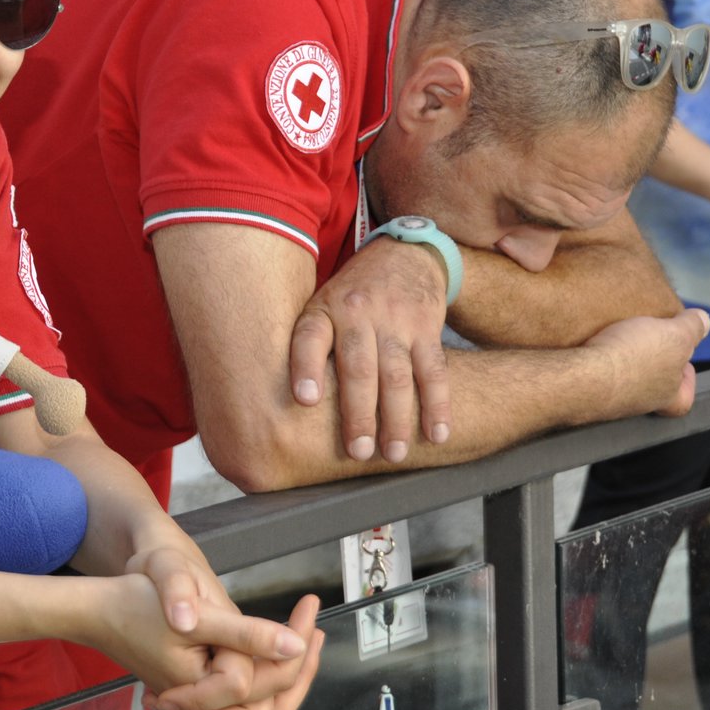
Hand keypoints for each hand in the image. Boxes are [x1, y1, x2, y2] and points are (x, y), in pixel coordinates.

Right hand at [148, 594, 324, 709]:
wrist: (97, 609)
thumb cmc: (136, 604)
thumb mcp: (200, 613)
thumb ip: (248, 634)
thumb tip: (295, 645)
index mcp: (203, 688)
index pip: (264, 681)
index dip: (295, 645)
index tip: (311, 605)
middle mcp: (200, 704)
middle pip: (266, 706)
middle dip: (298, 668)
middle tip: (316, 627)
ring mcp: (196, 702)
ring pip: (254, 709)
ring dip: (284, 676)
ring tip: (306, 638)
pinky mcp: (194, 694)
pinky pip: (237, 703)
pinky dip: (262, 682)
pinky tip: (274, 655)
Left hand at [289, 238, 451, 464]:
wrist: (404, 255)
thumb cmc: (351, 294)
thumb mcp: (321, 304)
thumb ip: (307, 344)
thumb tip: (272, 400)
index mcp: (324, 310)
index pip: (310, 338)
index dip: (306, 368)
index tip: (304, 399)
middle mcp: (359, 314)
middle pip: (358, 367)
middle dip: (359, 413)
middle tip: (357, 452)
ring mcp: (395, 321)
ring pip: (397, 374)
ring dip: (397, 418)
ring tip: (394, 454)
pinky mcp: (426, 327)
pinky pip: (433, 370)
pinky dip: (437, 405)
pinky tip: (436, 434)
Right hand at [583, 308, 709, 417]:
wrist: (581, 375)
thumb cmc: (633, 359)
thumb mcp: (675, 335)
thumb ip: (692, 327)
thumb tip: (705, 321)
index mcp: (665, 395)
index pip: (683, 400)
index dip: (687, 381)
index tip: (686, 364)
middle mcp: (638, 403)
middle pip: (653, 387)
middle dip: (653, 365)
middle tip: (649, 341)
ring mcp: (607, 399)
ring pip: (622, 380)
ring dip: (623, 360)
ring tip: (619, 334)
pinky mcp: (582, 390)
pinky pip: (593, 374)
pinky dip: (597, 359)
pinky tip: (593, 340)